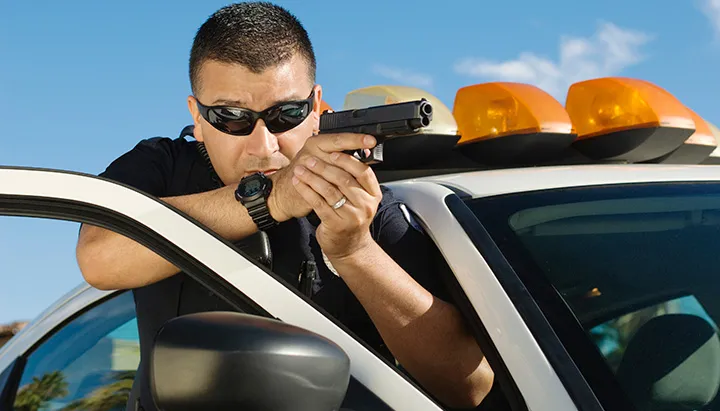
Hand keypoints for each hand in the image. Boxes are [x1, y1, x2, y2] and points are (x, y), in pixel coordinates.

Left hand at [289, 133, 382, 260]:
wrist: (349, 247)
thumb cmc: (351, 218)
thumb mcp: (361, 199)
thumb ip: (355, 180)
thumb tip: (343, 152)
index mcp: (373, 194)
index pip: (363, 171)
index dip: (347, 160)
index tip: (333, 152)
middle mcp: (365, 205)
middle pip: (344, 179)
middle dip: (324, 167)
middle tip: (310, 159)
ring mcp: (352, 216)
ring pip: (329, 190)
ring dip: (312, 177)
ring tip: (300, 169)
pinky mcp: (336, 224)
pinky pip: (318, 203)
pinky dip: (306, 190)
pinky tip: (299, 183)